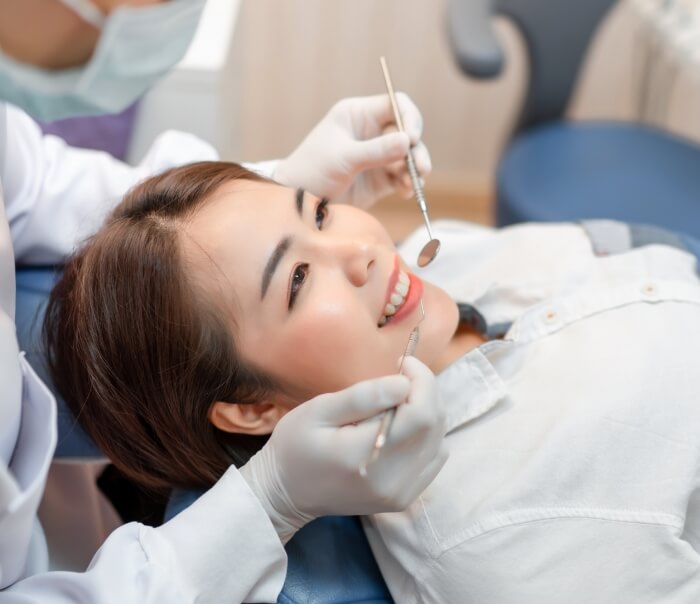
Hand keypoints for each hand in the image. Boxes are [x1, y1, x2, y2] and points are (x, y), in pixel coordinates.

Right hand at [239, 357, 447, 542]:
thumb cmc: (296, 445)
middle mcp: (390, 480)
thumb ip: (363, 397)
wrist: (287, 492)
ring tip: (399, 400)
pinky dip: (427, 435)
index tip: (403, 362)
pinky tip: (403, 425)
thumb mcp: (319, 410)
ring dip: (428, 411)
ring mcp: (400, 494)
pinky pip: (434, 458)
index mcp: (364, 455)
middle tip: (401, 375)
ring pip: (439, 440)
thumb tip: (404, 384)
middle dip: (426, 391)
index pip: (420, 414)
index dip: (422, 381)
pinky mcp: (404, 498)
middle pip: (434, 426)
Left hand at [274, 94, 431, 208]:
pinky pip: (402, 177)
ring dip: (414, 170)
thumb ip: (376, 150)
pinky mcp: (380, 180)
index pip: (395, 105)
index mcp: (358, 115)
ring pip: (408, 157)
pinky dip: (408, 184)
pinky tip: (406, 192)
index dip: (409, 118)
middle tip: (421, 168)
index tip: (412, 138)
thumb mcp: (343, 158)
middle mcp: (371, 132)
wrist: (299, 202)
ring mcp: (377, 157)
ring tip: (412, 185)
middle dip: (416, 150)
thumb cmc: (312, 171)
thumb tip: (408, 141)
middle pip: (406, 133)